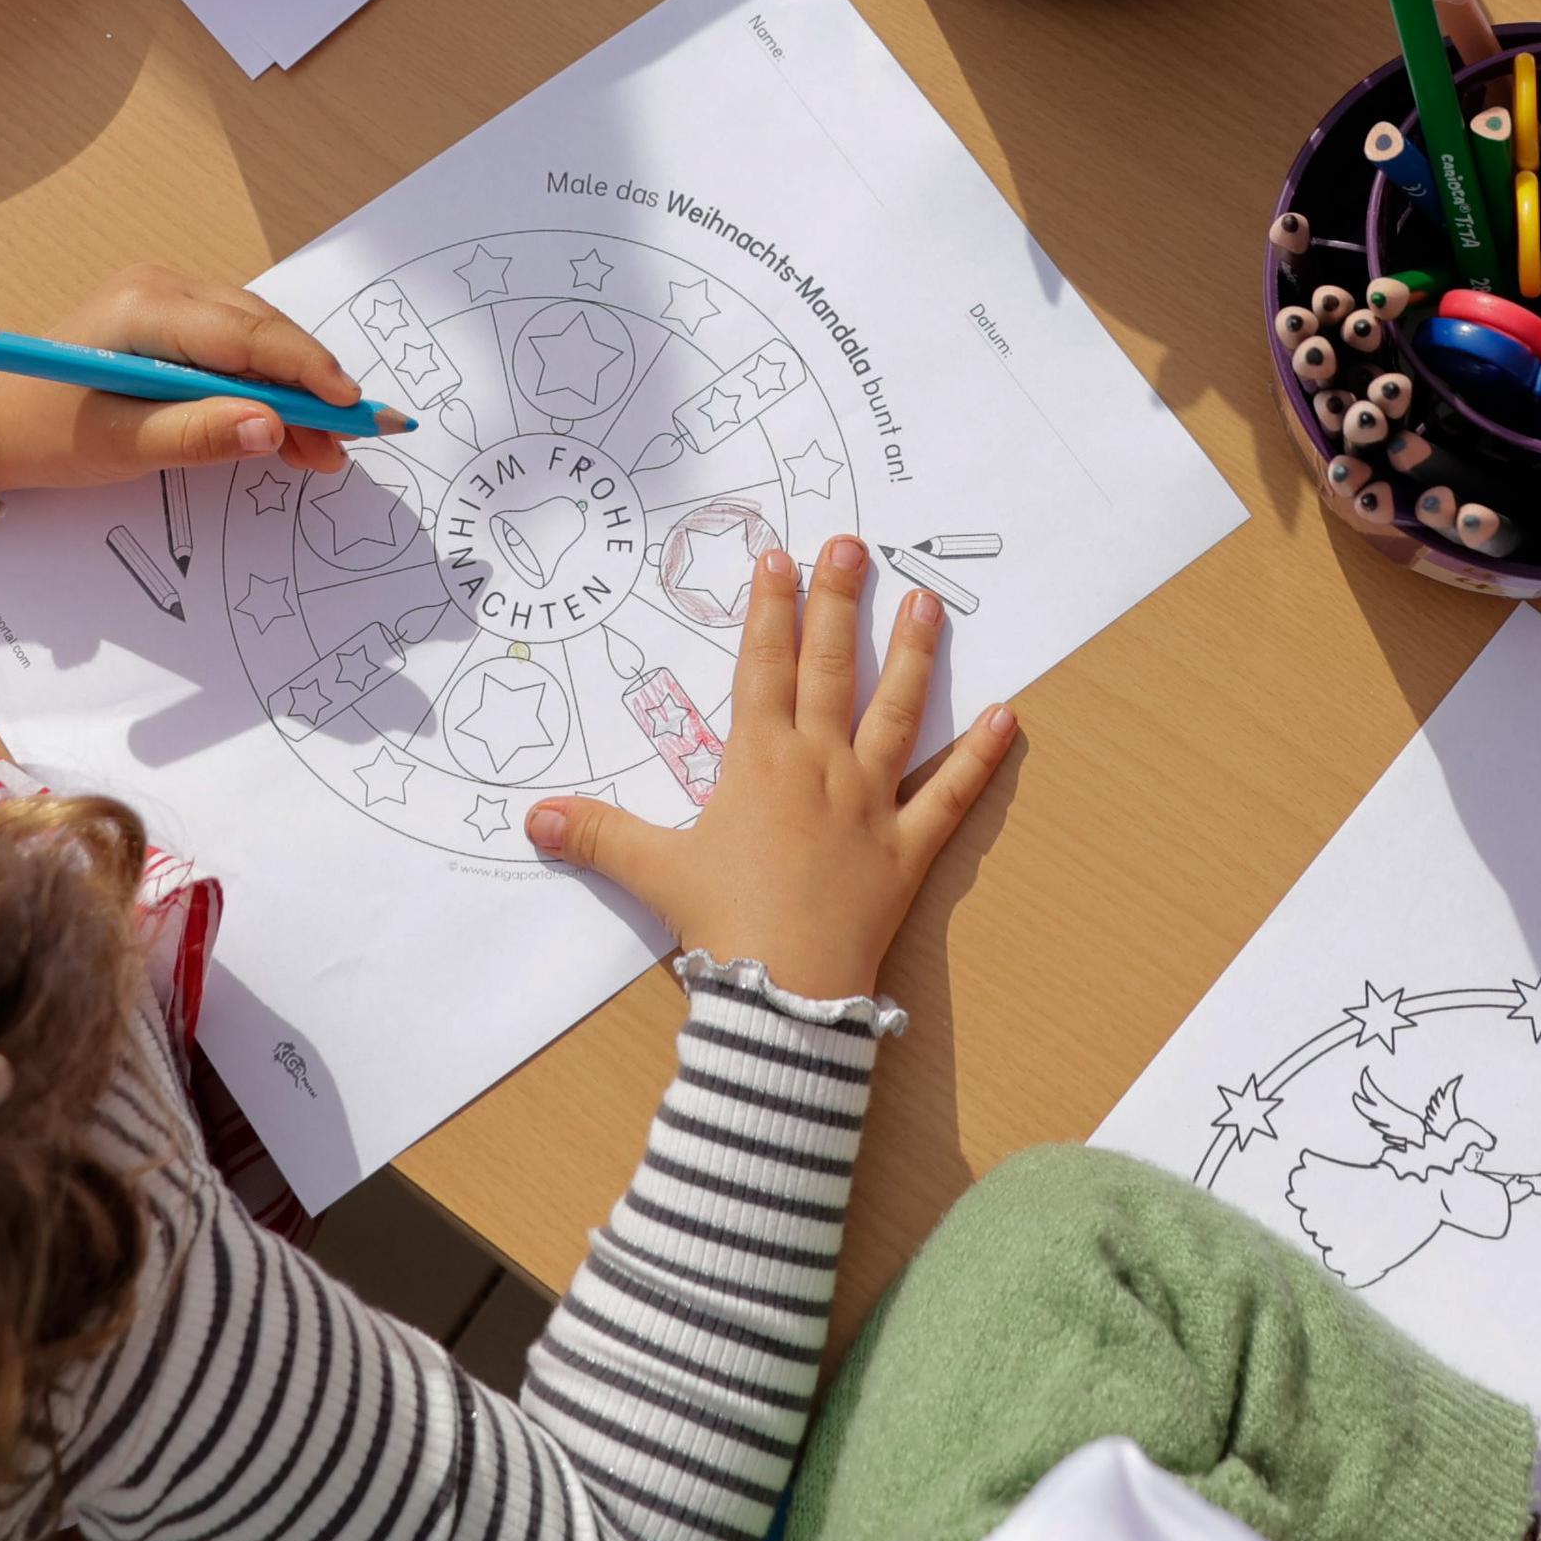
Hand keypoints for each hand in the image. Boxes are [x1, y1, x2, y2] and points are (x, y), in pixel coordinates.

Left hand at [0, 264, 371, 491]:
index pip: (247, 335)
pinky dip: (262, 387)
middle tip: (348, 443)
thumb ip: (197, 435)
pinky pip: (233, 348)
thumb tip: (273, 427)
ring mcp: (166, 298)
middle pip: (260, 333)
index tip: (353, 408)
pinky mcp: (169, 320)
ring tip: (323, 450)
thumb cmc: (45, 434)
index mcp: (145, 307)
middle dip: (309, 389)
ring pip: (254, 340)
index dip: (307, 370)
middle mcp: (161, 286)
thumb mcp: (119, 446)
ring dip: (291, 393)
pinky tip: (285, 427)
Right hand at [524, 536, 1016, 998]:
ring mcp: (870, 804)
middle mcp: (819, 767)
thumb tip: (531, 818)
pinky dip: (980, 756)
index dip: (769, 609)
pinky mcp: (909, 849)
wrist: (783, 996)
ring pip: (897, 714)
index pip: (762, 667)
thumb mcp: (653, 872)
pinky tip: (1008, 715)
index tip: (779, 557)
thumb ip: (597, 835)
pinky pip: (952, 795)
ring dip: (914, 655)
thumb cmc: (720, 926)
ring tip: (926, 602)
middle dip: (838, 603)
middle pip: (830, 669)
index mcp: (759, 763)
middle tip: (853, 544)